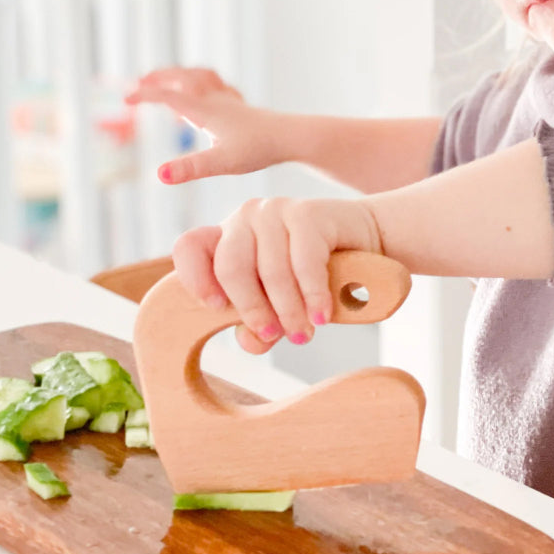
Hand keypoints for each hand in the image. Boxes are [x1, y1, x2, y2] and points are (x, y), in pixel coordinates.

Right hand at [124, 67, 280, 183]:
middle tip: (138, 84)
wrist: (292, 138)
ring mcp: (229, 101)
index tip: (125, 100)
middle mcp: (215, 100)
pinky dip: (202, 84)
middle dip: (158, 78)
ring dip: (181, 74)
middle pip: (182, 78)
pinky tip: (204, 96)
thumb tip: (159, 175)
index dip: (145, 96)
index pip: (168, 96)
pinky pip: (217, 86)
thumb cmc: (259, 150)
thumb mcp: (221, 163)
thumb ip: (190, 168)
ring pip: (200, 76)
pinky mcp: (241, 107)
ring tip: (168, 81)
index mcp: (205, 110)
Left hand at [172, 197, 382, 353]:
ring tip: (305, 333)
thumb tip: (249, 342)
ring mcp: (275, 211)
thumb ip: (260, 325)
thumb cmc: (314, 275)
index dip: (194, 278)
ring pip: (271, 270)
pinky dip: (313, 295)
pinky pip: (305, 262)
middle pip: (230, 267)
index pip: (188, 247)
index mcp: (226, 238)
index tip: (217, 308)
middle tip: (273, 335)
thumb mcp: (281, 304)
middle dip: (252, 309)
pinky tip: (322, 316)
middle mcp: (244, 218)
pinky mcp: (308, 213)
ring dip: (289, 310)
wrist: (365, 242)